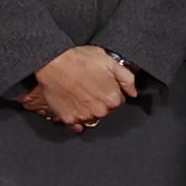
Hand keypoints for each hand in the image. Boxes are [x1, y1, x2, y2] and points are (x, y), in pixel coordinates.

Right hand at [22, 46, 136, 133]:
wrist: (51, 62)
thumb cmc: (79, 59)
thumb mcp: (109, 60)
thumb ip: (127, 78)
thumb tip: (133, 92)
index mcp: (112, 98)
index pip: (119, 100)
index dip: (111, 90)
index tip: (102, 83)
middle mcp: (100, 111)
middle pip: (106, 110)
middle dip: (100, 100)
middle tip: (90, 86)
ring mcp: (83, 116)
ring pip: (92, 118)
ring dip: (89, 109)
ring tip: (79, 94)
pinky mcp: (68, 119)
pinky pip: (77, 125)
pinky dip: (76, 118)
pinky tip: (73, 105)